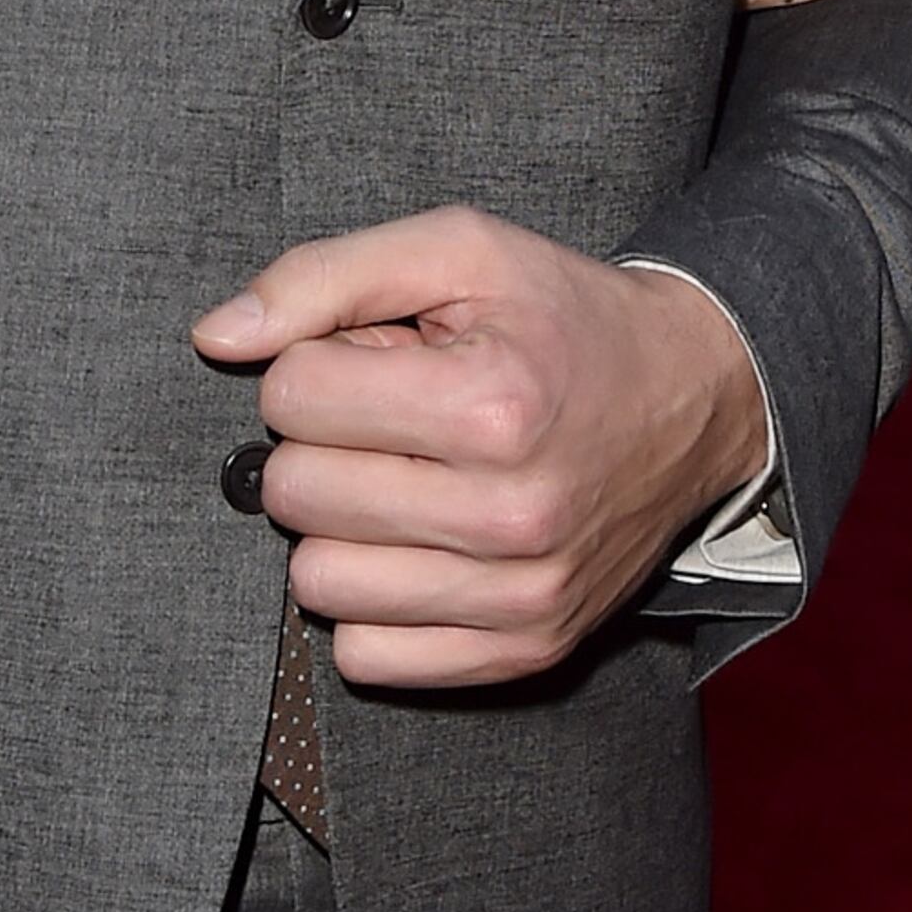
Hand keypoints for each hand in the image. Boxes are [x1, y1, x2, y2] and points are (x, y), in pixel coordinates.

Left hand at [193, 206, 770, 686]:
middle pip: (296, 495)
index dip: (318, 367)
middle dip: (323, 446)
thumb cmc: (563, 319)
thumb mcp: (459, 253)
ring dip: (342, 530)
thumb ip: (325, 277)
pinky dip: (373, 604)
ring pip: (317, 584)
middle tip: (393, 424)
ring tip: (408, 484)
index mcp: (490, 403)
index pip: (291, 398)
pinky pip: (366, 659)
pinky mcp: (526, 651)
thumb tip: (215, 337)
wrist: (696, 398)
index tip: (378, 363)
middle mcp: (510, 514)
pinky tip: (420, 549)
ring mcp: (521, 595)